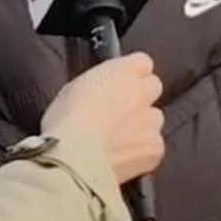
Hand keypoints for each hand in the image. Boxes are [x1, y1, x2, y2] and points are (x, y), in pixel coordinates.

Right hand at [41, 53, 163, 185]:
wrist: (76, 158)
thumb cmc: (65, 121)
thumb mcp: (72, 89)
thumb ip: (97, 85)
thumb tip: (101, 92)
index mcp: (122, 71)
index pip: (142, 62)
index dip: (131, 74)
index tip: (119, 84)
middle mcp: (143, 92)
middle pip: (153, 88)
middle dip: (140, 98)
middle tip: (119, 112)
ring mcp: (152, 121)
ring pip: (154, 120)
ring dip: (141, 126)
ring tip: (118, 141)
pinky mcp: (155, 149)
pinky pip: (153, 147)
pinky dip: (142, 152)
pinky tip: (123, 158)